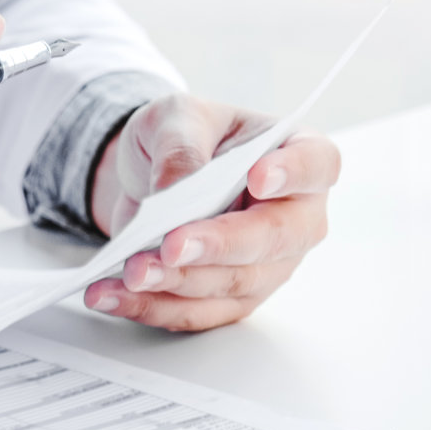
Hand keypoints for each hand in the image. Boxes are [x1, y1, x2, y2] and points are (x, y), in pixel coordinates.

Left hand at [80, 94, 340, 331]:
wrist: (153, 177)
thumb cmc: (184, 139)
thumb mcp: (176, 117)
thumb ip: (180, 144)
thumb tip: (176, 185)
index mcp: (299, 154)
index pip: (316, 163)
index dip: (293, 172)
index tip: (258, 177)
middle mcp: (296, 216)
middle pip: (275, 239)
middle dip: (219, 246)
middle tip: (171, 245)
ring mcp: (269, 264)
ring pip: (233, 284)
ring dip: (178, 283)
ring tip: (131, 272)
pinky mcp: (233, 298)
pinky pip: (198, 313)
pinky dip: (153, 307)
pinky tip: (114, 296)